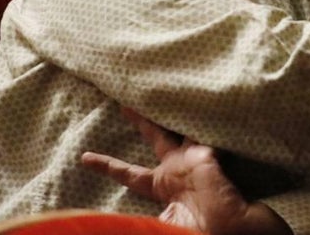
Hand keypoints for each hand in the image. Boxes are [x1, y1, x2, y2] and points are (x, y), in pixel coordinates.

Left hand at [81, 109, 287, 234]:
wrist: (225, 232)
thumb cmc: (194, 232)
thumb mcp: (158, 226)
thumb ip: (135, 220)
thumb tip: (102, 220)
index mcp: (164, 190)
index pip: (129, 174)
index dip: (108, 165)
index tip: (84, 158)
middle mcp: (177, 171)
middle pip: (156, 140)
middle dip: (142, 123)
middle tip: (125, 105)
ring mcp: (194, 160)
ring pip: (179, 127)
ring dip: (170, 110)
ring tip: (160, 88)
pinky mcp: (207, 154)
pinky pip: (198, 129)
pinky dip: (197, 114)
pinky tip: (193, 96)